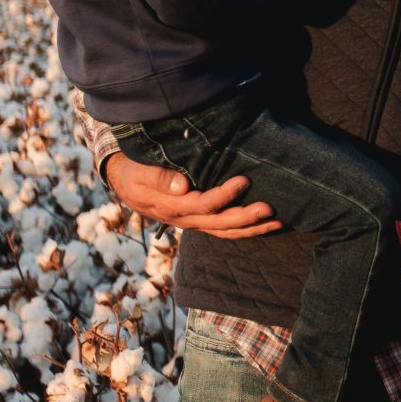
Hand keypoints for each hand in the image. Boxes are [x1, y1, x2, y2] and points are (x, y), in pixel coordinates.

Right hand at [105, 150, 281, 239]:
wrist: (122, 180)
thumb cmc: (131, 170)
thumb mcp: (137, 171)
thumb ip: (158, 177)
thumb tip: (183, 185)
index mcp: (171, 206)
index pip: (203, 204)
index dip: (225, 195)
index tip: (244, 180)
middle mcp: (185, 219)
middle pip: (220, 224)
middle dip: (247, 218)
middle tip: (271, 209)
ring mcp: (193, 222)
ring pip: (226, 232)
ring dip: (253, 229)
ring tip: (278, 222)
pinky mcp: (199, 219)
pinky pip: (223, 230)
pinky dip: (245, 229)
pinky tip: (264, 224)